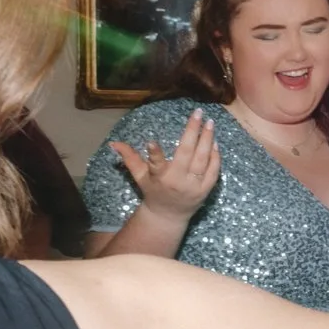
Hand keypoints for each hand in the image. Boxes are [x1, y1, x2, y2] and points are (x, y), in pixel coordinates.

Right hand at [110, 109, 220, 223]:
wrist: (169, 216)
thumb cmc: (153, 192)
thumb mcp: (139, 177)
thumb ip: (130, 159)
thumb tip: (114, 143)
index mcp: (159, 177)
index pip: (155, 164)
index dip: (154, 154)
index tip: (151, 142)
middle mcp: (177, 181)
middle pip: (186, 154)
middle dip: (192, 131)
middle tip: (198, 113)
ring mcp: (194, 186)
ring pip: (203, 159)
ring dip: (207, 139)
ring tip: (209, 122)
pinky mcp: (206, 190)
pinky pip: (213, 170)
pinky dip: (215, 156)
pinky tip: (214, 141)